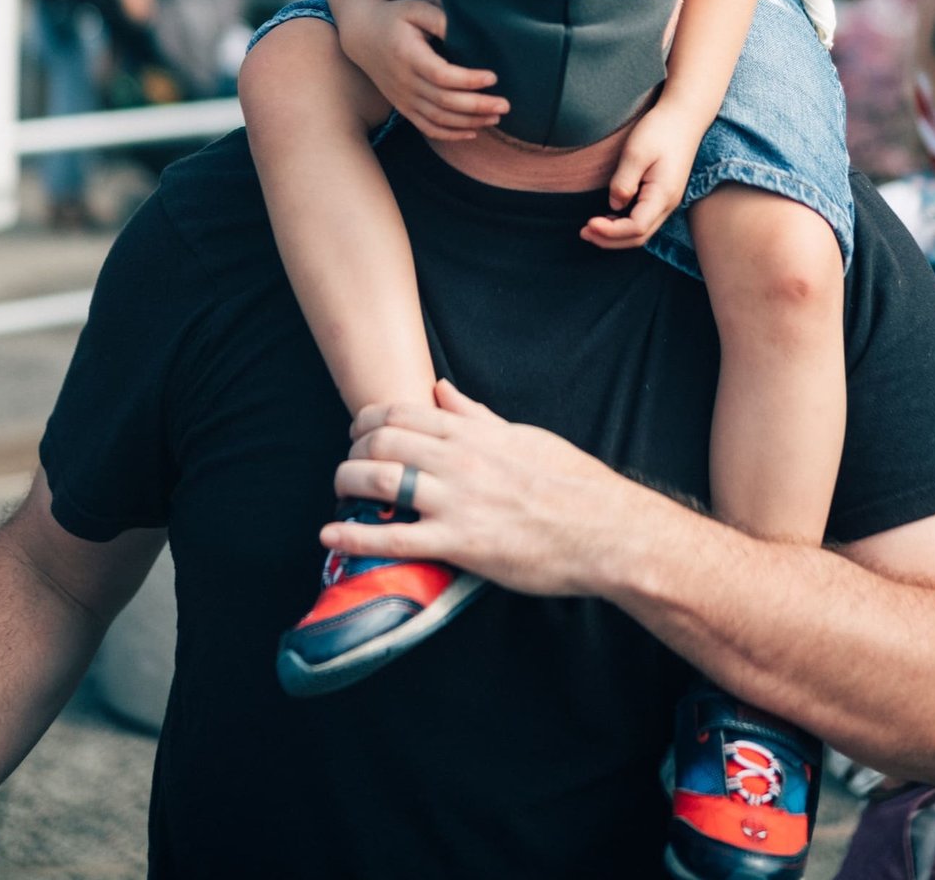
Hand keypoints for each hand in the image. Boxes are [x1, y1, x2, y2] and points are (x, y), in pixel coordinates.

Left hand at [323, 380, 634, 596]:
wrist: (604, 530)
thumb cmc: (571, 482)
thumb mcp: (524, 435)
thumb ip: (477, 415)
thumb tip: (443, 390)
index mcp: (474, 433)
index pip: (402, 413)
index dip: (367, 419)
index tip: (357, 429)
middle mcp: (458, 460)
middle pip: (381, 443)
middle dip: (353, 451)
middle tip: (348, 464)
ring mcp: (456, 502)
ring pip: (379, 483)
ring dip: (346, 484)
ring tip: (340, 492)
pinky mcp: (459, 544)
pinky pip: (394, 538)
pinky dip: (355, 535)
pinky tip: (331, 534)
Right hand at [343, 0, 507, 141]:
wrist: (362, 35)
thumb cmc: (395, 18)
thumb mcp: (416, 9)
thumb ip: (441, 19)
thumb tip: (467, 33)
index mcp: (408, 56)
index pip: (441, 75)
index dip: (468, 80)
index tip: (493, 77)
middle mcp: (404, 82)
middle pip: (444, 102)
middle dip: (477, 106)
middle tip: (505, 105)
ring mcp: (402, 98)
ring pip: (439, 119)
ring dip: (469, 122)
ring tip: (496, 117)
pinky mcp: (403, 107)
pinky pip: (427, 127)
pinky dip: (451, 134)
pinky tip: (473, 131)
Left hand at [580, 100, 703, 248]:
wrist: (684, 116)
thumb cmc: (660, 130)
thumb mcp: (636, 152)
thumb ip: (624, 182)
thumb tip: (614, 206)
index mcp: (663, 195)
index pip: (636, 227)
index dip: (610, 231)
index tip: (588, 223)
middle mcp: (669, 204)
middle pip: (639, 237)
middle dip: (610, 240)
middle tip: (583, 232)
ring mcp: (668, 201)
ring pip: (642, 232)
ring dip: (616, 235)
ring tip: (590, 229)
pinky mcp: (663, 195)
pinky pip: (644, 220)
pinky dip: (624, 225)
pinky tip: (608, 218)